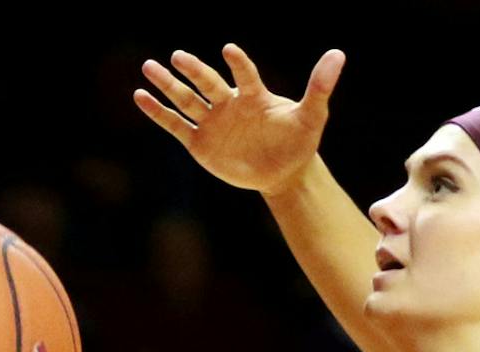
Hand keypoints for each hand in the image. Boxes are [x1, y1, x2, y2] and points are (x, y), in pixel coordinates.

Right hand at [136, 45, 342, 196]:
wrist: (285, 173)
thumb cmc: (298, 142)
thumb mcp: (312, 116)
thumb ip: (320, 86)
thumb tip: (339, 54)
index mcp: (253, 95)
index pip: (244, 75)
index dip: (238, 64)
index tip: (230, 51)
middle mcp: (228, 103)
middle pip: (207, 83)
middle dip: (193, 71)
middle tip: (178, 56)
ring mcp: (212, 122)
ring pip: (186, 99)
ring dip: (168, 85)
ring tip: (148, 67)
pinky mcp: (200, 143)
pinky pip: (176, 125)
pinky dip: (159, 113)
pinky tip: (140, 97)